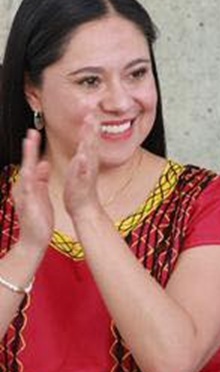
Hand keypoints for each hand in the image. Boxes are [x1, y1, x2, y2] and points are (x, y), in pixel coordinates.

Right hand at [11, 128, 53, 252]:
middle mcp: (24, 188)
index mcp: (29, 185)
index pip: (31, 163)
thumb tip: (43, 163)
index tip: (34, 134)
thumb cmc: (39, 217)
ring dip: (27, 159)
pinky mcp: (28, 205)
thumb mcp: (42, 193)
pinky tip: (31, 171)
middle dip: (29, 149)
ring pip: (25, 174)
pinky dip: (30, 180)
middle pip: (26, 164)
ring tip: (29, 145)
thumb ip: (42, 178)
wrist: (34, 238)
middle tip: (31, 133)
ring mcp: (25, 196)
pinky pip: (28, 191)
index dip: (33, 149)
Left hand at [61, 114, 105, 221]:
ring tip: (89, 130)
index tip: (90, 114)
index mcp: (86, 161)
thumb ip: (84, 156)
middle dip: (91, 130)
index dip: (90, 128)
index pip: (89, 142)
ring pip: (88, 155)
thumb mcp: (82, 169)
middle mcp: (88, 165)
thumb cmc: (80, 190)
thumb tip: (84, 147)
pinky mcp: (81, 183)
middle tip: (91, 116)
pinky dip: (82, 164)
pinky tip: (82, 155)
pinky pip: (82, 172)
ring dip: (89, 142)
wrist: (84, 208)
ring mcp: (86, 173)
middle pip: (91, 144)